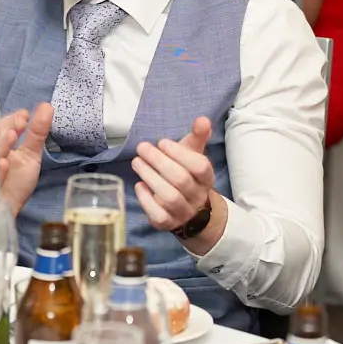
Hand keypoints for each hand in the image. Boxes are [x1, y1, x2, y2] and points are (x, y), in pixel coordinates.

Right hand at [0, 102, 54, 215]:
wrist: (7, 208)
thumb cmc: (17, 181)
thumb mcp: (32, 154)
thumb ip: (37, 131)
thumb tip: (47, 106)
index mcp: (2, 144)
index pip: (3, 126)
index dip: (12, 120)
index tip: (25, 116)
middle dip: (7, 129)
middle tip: (20, 123)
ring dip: (1, 145)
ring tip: (12, 135)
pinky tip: (4, 164)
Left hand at [133, 117, 220, 246]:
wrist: (190, 209)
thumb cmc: (187, 173)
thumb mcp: (193, 154)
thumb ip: (197, 137)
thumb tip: (202, 119)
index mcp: (206, 178)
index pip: (199, 166)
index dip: (180, 153)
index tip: (162, 142)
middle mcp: (197, 196)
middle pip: (181, 180)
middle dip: (159, 162)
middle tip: (142, 148)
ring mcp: (183, 212)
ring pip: (169, 197)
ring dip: (150, 177)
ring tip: (137, 162)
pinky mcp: (167, 224)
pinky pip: (158, 215)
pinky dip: (146, 200)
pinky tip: (139, 185)